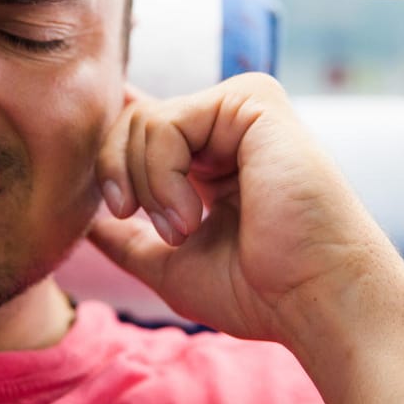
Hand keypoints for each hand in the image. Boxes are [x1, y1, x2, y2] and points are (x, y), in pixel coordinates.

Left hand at [90, 73, 403, 344]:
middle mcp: (229, 126)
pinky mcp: (253, 102)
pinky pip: (164, 122)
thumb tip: (86, 225)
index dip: (111, 139)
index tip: (103, 183)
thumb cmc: (259, 294)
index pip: (147, 125)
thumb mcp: (173, 267)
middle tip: (158, 232)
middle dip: (120, 180)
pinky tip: (194, 215)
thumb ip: (129, 242)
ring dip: (147, 189)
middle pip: (130, 123)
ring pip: (141, 122)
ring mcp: (242, 109)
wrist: (317, 302)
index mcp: (214, 158)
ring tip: (186, 230)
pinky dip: (162, 176)